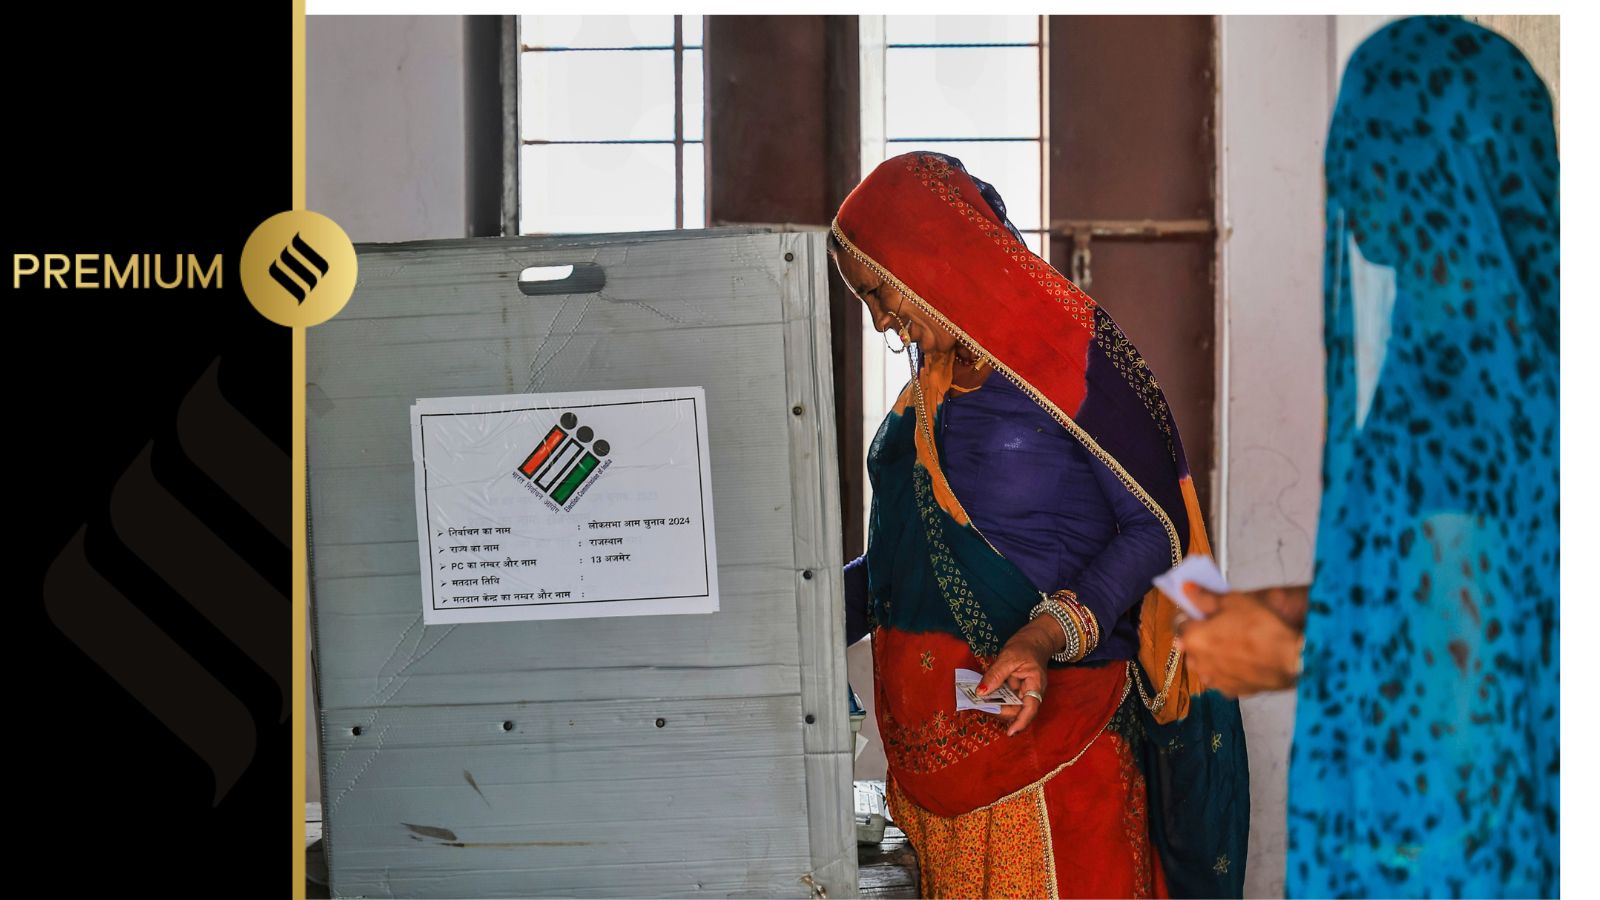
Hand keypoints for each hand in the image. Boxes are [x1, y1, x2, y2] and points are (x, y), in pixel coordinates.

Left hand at [977, 617, 1059, 735]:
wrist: (1033, 639)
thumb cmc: (1025, 646)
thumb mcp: (1008, 657)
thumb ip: (995, 675)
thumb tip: (981, 693)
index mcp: (1035, 685)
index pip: (1031, 708)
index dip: (1021, 722)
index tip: (1009, 732)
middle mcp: (1031, 692)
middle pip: (1018, 710)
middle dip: (1000, 712)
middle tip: (981, 706)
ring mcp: (1023, 692)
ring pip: (1010, 707)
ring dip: (995, 707)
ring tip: (979, 703)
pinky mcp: (1015, 690)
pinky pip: (1005, 699)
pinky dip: (995, 699)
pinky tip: (983, 697)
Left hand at [1175, 584, 1305, 697]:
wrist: (1291, 658)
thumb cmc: (1262, 628)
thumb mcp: (1232, 600)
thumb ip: (1204, 596)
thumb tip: (1188, 589)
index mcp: (1192, 638)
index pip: (1180, 622)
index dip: (1192, 614)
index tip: (1204, 611)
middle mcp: (1198, 662)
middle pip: (1191, 644)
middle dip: (1201, 635)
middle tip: (1223, 626)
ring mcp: (1213, 680)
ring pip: (1205, 663)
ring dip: (1213, 654)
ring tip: (1236, 643)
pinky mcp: (1230, 691)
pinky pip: (1222, 677)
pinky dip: (1227, 669)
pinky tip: (1244, 659)